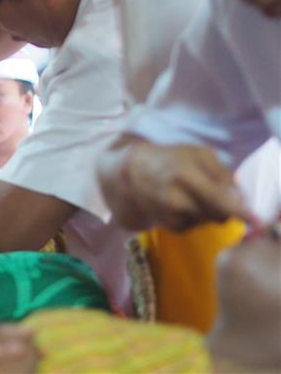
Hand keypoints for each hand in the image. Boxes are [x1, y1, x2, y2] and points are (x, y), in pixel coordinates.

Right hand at [102, 139, 253, 230]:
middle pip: (221, 214)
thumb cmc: (168, 159)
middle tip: (215, 191)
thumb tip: (240, 198)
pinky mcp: (170, 227)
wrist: (130, 174)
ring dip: (210, 210)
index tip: (251, 217)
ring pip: (210, 220)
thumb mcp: (197, 154)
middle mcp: (177, 200)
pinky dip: (197, 216)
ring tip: (194, 193)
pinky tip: (184, 203)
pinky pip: (197, 225)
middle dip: (225, 206)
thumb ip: (221, 174)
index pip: (220, 200)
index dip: (239, 210)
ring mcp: (172, 216)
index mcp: (185, 176)